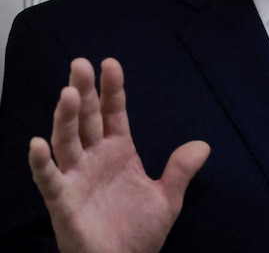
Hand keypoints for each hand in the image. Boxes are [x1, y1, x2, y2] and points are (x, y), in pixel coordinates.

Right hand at [28, 57, 209, 252]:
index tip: (110, 63)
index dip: (112, 89)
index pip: (114, 113)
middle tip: (80, 63)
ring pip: (67, 141)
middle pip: (87, 118)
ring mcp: (77, 178)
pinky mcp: (63, 202)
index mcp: (119, 152)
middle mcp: (95, 159)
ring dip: (66, 117)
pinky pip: (49, 179)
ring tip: (69, 93)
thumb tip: (203, 145)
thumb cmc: (139, 232)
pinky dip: (41, 162)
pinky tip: (38, 143)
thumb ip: (181, 170)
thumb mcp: (168, 198)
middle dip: (85, 91)